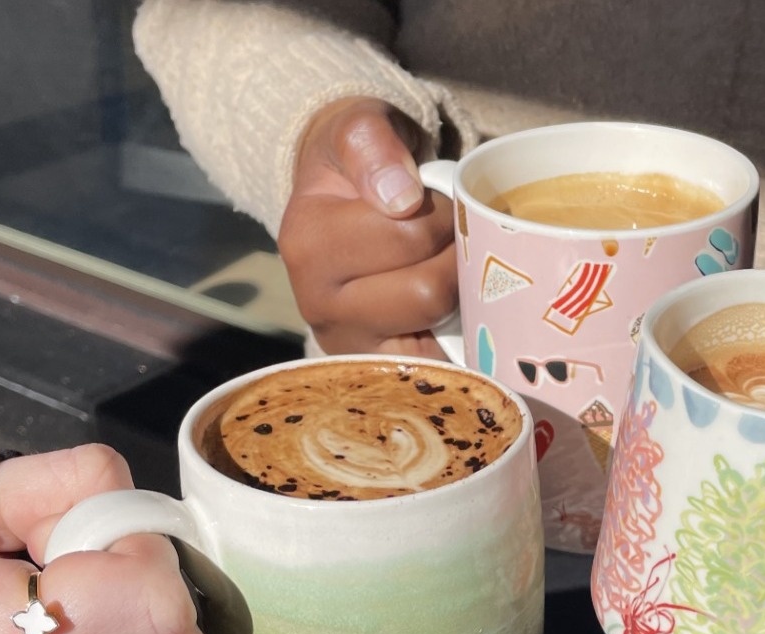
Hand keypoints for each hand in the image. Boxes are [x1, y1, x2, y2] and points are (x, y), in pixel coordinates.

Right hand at [277, 96, 455, 356]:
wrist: (340, 205)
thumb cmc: (360, 166)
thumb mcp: (356, 131)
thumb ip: (372, 144)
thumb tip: (400, 196)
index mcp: (307, 244)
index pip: (410, 236)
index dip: (443, 214)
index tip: (434, 201)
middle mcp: (318, 305)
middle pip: (427, 292)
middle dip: (452, 258)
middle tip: (445, 238)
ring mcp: (348, 346)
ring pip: (435, 330)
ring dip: (457, 295)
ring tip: (441, 267)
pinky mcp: (378, 371)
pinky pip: (437, 368)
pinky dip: (455, 340)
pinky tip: (450, 314)